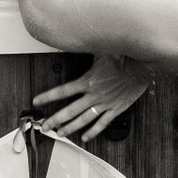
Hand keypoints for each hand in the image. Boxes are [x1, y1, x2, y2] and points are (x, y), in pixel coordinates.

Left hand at [31, 54, 156, 141]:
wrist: (141, 67)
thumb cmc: (122, 56)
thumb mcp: (100, 50)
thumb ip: (86, 50)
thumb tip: (75, 40)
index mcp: (87, 80)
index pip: (62, 91)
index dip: (47, 97)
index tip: (36, 102)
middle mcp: (93, 95)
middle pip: (69, 111)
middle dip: (55, 120)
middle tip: (45, 127)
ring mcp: (104, 104)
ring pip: (83, 120)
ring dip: (70, 128)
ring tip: (60, 133)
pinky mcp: (116, 109)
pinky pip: (102, 123)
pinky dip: (93, 131)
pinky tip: (85, 137)